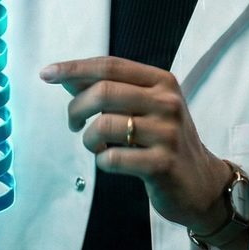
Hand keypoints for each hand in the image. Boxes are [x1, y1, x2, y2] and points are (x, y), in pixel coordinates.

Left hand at [40, 56, 236, 233]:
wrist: (202, 183)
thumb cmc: (164, 141)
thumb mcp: (145, 107)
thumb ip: (110, 90)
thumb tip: (66, 77)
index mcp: (161, 82)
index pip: (110, 66)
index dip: (74, 68)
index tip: (47, 74)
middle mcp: (167, 102)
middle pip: (103, 92)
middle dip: (76, 108)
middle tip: (73, 124)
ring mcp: (167, 133)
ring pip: (104, 126)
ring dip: (88, 139)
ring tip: (96, 146)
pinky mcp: (163, 164)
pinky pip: (113, 158)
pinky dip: (102, 161)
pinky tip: (111, 161)